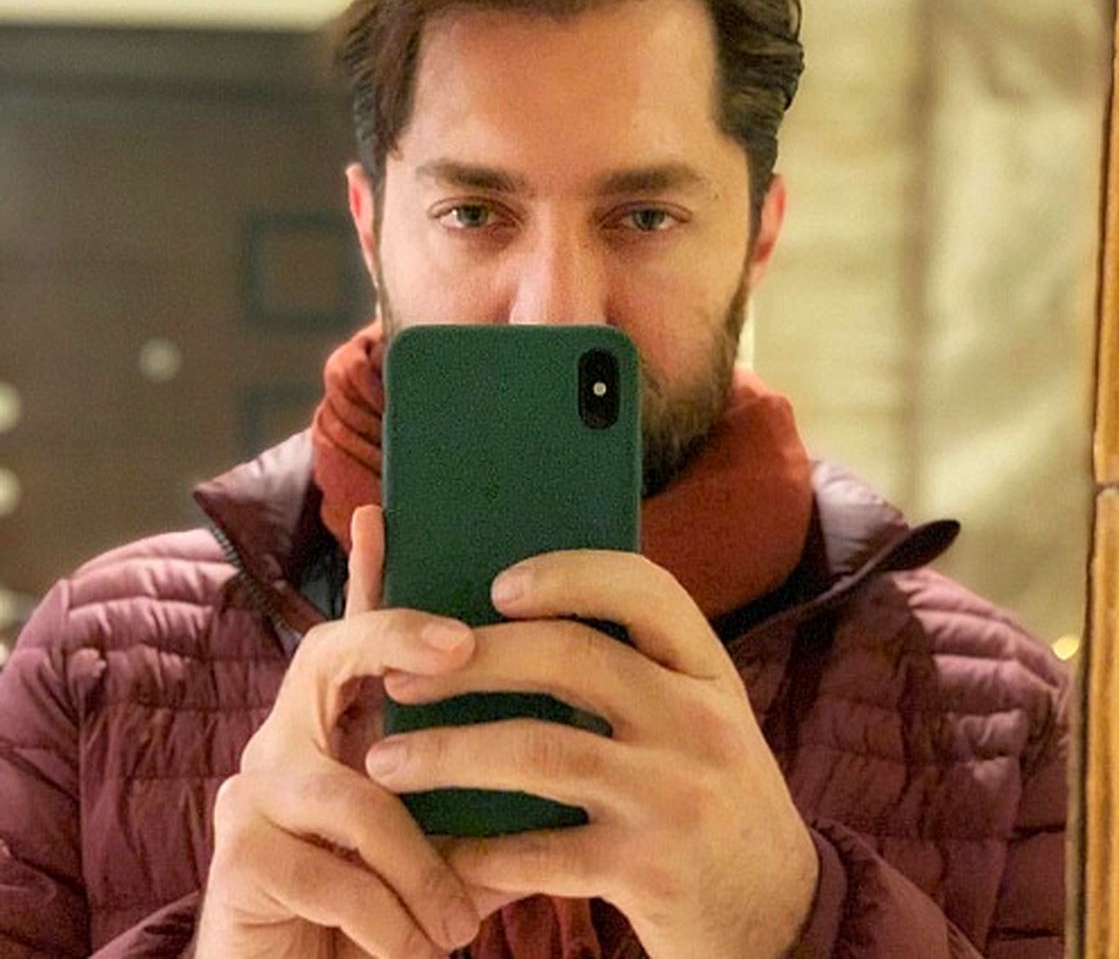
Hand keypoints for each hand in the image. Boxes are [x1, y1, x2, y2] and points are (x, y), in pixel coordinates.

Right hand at [194, 506, 484, 958]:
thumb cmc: (381, 909)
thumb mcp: (439, 843)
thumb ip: (483, 795)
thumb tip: (569, 751)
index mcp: (342, 724)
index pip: (356, 633)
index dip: (369, 572)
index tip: (382, 514)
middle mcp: (289, 736)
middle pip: (331, 652)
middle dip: (396, 637)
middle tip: (462, 646)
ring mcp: (256, 788)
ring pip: (355, 794)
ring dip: (420, 865)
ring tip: (461, 926)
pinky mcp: (238, 851)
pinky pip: (332, 874)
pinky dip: (388, 920)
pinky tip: (417, 949)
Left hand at [364, 551, 819, 958]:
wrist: (782, 916)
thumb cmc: (716, 798)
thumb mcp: (705, 719)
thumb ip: (643, 673)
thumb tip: (523, 620)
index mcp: (708, 671)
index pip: (645, 589)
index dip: (567, 574)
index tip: (498, 586)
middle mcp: (698, 720)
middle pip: (570, 657)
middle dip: (473, 660)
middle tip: (401, 678)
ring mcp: (674, 795)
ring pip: (538, 750)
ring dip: (447, 753)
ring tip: (384, 761)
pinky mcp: (650, 870)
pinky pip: (540, 852)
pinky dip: (477, 852)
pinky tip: (437, 850)